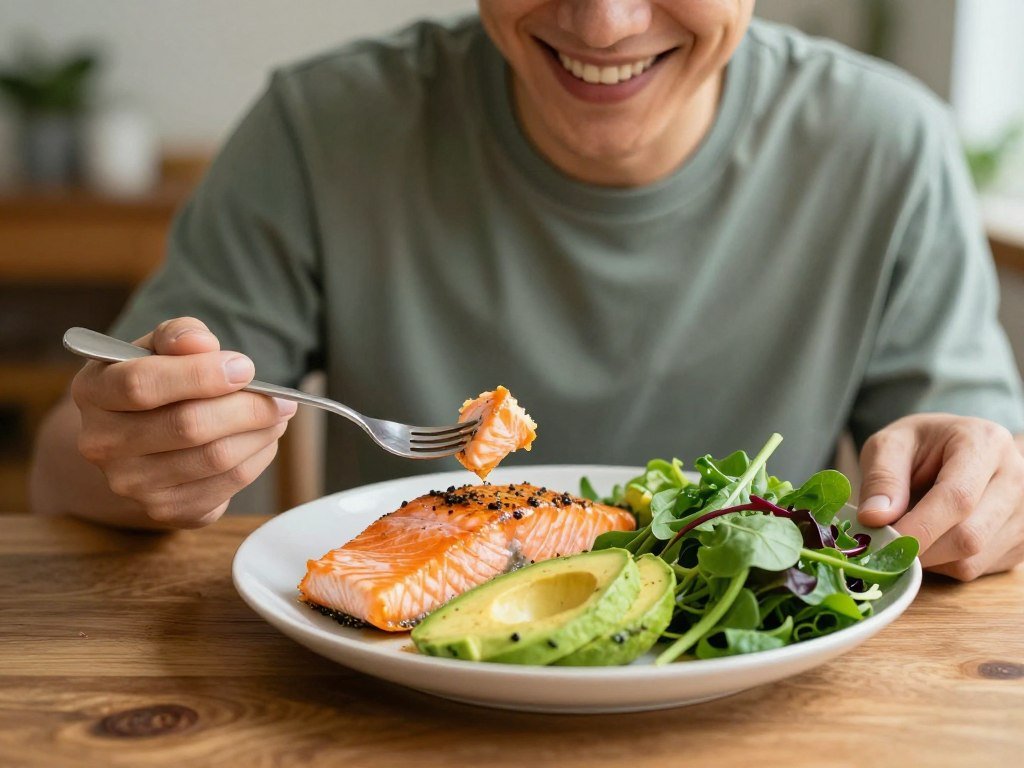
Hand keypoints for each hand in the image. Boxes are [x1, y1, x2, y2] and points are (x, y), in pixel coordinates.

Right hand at [70, 317, 296, 527]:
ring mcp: (131, 484)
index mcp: (93, 392)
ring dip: (260, 434)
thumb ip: (179, 335)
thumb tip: (203, 344)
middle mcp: (102, 444)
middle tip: (281, 398)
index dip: (201, 375)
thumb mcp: (158, 348)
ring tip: (278, 414)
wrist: (135, 440)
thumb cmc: (155, 381)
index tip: (245, 367)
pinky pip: (228, 484)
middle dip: (247, 408)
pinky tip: (263, 440)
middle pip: (187, 426)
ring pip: (215, 458)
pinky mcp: (166, 509)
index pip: (142, 384)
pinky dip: (258, 458)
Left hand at [856, 413, 1023, 580]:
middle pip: (969, 536)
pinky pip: (977, 570)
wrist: (954, 449)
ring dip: (929, 559)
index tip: (886, 542)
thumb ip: (882, 478)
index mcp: (984, 443)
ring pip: (973, 560)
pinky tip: (932, 538)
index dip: (919, 526)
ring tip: (909, 532)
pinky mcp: (1020, 542)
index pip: (957, 497)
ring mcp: (1023, 514)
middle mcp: (1015, 478)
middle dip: (919, 548)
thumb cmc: (919, 445)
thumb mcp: (890, 445)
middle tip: (884, 543)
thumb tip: (874, 519)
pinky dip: (944, 564)